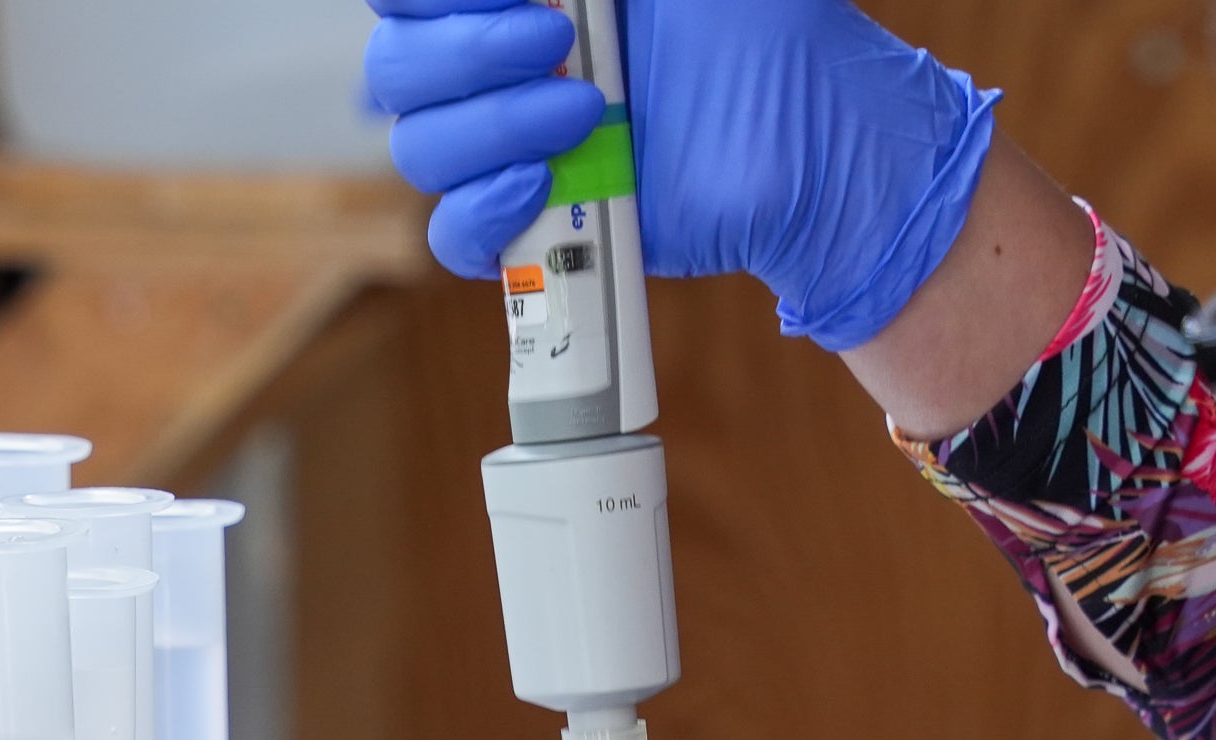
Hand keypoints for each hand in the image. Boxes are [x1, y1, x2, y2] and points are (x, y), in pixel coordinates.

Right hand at [363, 0, 1001, 351]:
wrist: (818, 143)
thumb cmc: (762, 32)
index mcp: (513, 1)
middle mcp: (497, 74)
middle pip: (396, 71)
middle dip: (467, 53)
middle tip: (565, 41)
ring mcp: (510, 154)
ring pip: (420, 150)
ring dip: (495, 125)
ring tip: (591, 114)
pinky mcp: (535, 230)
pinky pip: (452, 239)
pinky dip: (484, 211)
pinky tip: (546, 182)